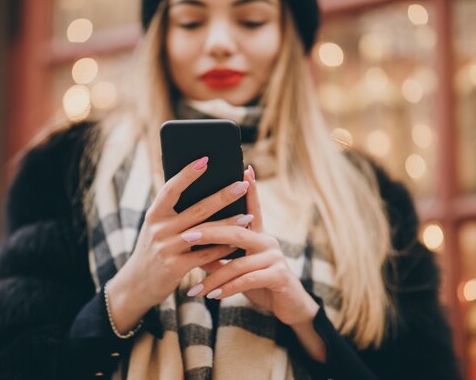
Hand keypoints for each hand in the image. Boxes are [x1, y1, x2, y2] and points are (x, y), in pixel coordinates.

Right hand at [107, 156, 250, 331]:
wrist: (135, 285)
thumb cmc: (154, 250)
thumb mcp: (157, 228)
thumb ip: (174, 213)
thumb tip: (207, 191)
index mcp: (154, 214)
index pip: (170, 189)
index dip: (187, 174)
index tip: (205, 159)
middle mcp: (158, 229)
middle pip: (196, 209)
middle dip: (222, 196)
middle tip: (242, 185)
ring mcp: (166, 248)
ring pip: (204, 233)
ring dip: (229, 223)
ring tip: (249, 215)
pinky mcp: (175, 267)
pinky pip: (205, 255)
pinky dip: (223, 248)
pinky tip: (238, 242)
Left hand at [186, 166, 319, 326]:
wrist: (289, 306)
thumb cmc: (260, 283)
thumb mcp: (237, 267)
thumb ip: (218, 254)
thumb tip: (190, 243)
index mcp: (259, 234)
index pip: (251, 208)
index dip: (249, 189)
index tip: (244, 169)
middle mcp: (268, 241)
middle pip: (236, 231)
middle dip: (209, 233)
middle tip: (185, 236)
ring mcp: (275, 257)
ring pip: (238, 263)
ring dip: (214, 277)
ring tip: (195, 288)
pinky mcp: (279, 276)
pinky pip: (248, 280)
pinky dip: (228, 289)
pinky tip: (213, 295)